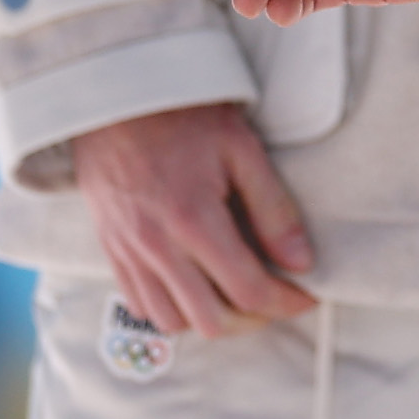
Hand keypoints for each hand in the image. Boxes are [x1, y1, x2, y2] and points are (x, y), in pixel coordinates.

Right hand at [73, 99, 316, 338]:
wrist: (116, 96)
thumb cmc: (185, 116)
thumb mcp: (241, 149)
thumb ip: (273, 209)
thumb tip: (302, 262)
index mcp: (193, 219)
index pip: (248, 291)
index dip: (287, 301)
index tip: (308, 294)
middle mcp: (155, 245)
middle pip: (212, 321)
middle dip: (255, 318)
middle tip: (277, 296)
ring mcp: (127, 251)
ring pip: (172, 322)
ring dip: (212, 317)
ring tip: (238, 292)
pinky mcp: (109, 249)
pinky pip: (139, 304)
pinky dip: (172, 308)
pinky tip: (196, 284)